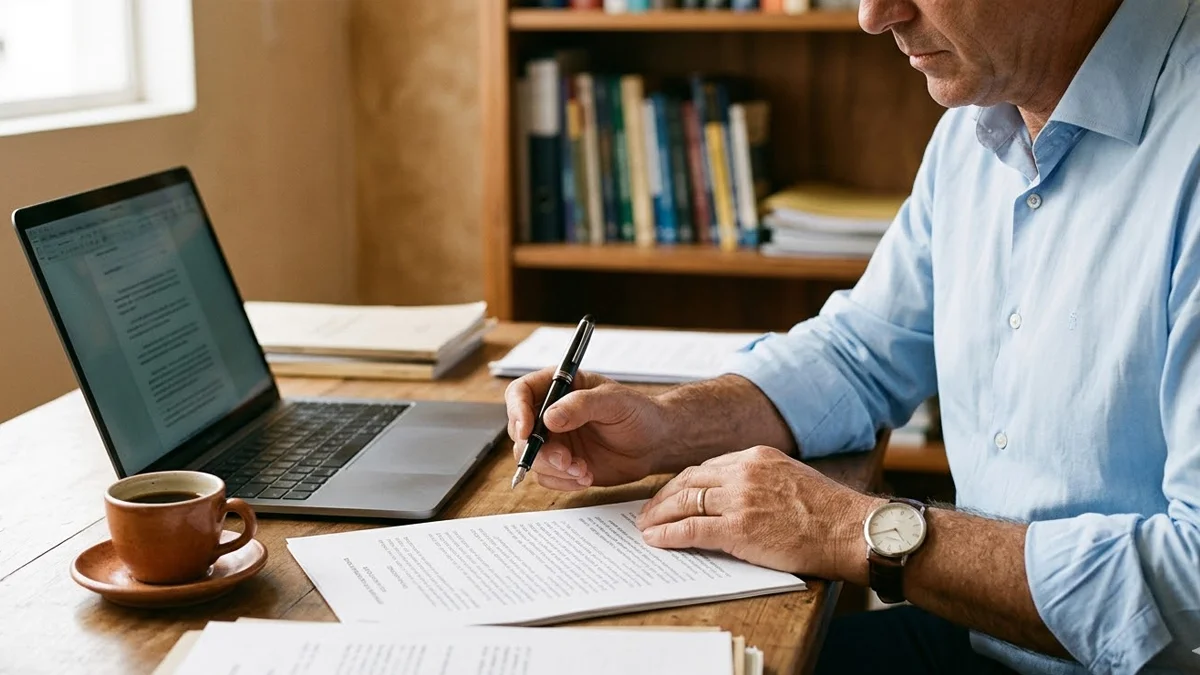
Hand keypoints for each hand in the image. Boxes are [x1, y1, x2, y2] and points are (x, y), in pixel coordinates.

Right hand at [505, 368, 670, 490]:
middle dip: (539, 450)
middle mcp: (551, 413)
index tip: (527, 431)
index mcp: (560, 387)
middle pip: (521, 430)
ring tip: (583, 470)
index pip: (521, 392)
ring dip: (554, 468)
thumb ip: (581, 406)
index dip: (517, 411)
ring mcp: (555, 440)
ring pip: (531, 458)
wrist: (655, 443)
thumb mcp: (614, 402)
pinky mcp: (562, 464)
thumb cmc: (639, 413)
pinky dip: (563, 481)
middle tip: (565, 459)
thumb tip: (550, 418)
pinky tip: (586, 476)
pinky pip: (547, 477)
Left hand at [635, 446, 882, 582]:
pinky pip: (691, 529)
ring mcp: (740, 500)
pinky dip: (668, 535)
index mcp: (757, 456)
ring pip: (685, 502)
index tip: (670, 493)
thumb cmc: (829, 512)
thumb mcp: (792, 477)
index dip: (682, 483)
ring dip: (659, 516)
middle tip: (647, 511)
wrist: (850, 530)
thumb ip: (761, 479)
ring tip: (645, 527)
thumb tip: (735, 495)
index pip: (707, 467)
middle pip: (689, 481)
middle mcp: (744, 472)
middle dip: (663, 497)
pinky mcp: (738, 529)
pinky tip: (656, 540)